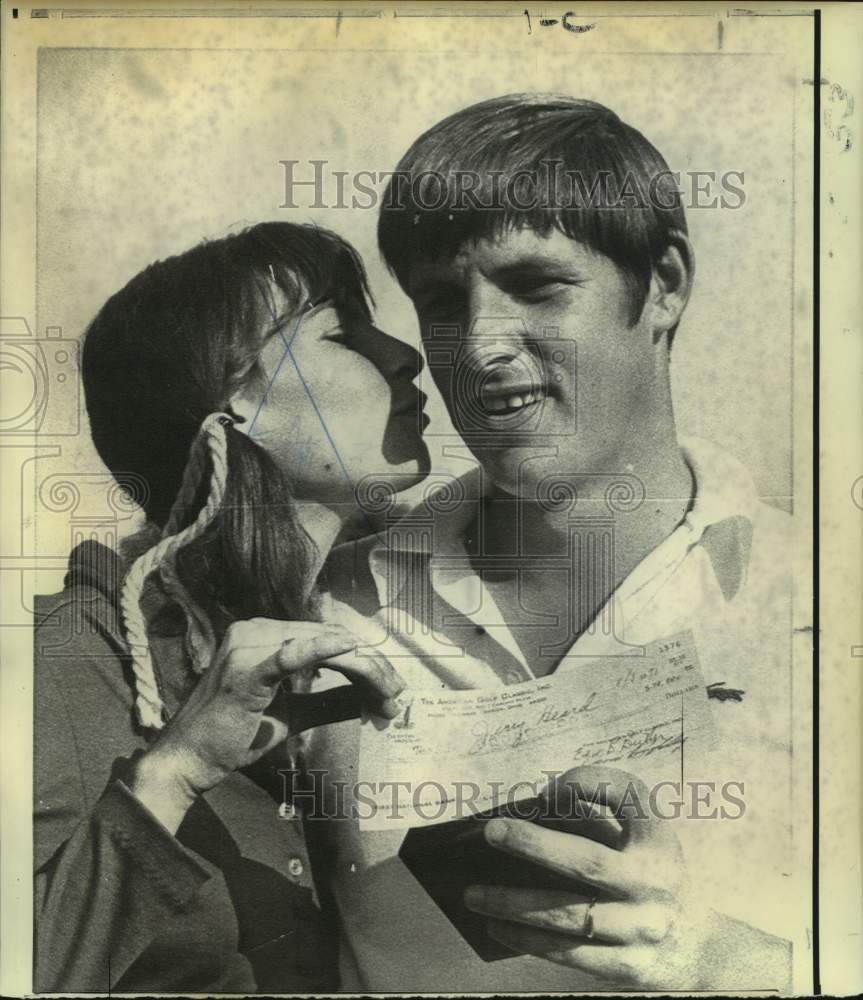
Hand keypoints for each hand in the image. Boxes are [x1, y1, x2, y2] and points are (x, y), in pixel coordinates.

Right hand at [130, 618, 403, 830]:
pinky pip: (289, 655)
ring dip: (361, 668)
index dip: (365, 659)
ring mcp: (248, 645)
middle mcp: (256, 629)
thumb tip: (369, 695)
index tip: (392, 687)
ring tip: (387, 693)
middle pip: (330, 637)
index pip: (327, 636)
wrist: (188, 760)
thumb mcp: (291, 713)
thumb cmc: (237, 735)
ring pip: (321, 645)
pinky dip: (321, 650)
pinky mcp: (244, 669)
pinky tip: (348, 649)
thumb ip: (328, 700)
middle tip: (397, 693)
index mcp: (266, 634)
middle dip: (371, 665)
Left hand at [463, 765, 710, 988]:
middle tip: (491, 832)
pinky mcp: (630, 966)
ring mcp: (643, 928)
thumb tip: (533, 809)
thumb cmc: (648, 874)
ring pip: (569, 916)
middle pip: (588, 862)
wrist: (699, 946)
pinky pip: (570, 954)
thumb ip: (596, 816)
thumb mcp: (638, 837)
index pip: (628, 795)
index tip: (548, 791)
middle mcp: (653, 881)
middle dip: (535, 845)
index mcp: (656, 838)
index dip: (587, 783)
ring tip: (473, 894)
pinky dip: (529, 940)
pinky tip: (497, 928)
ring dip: (514, 905)